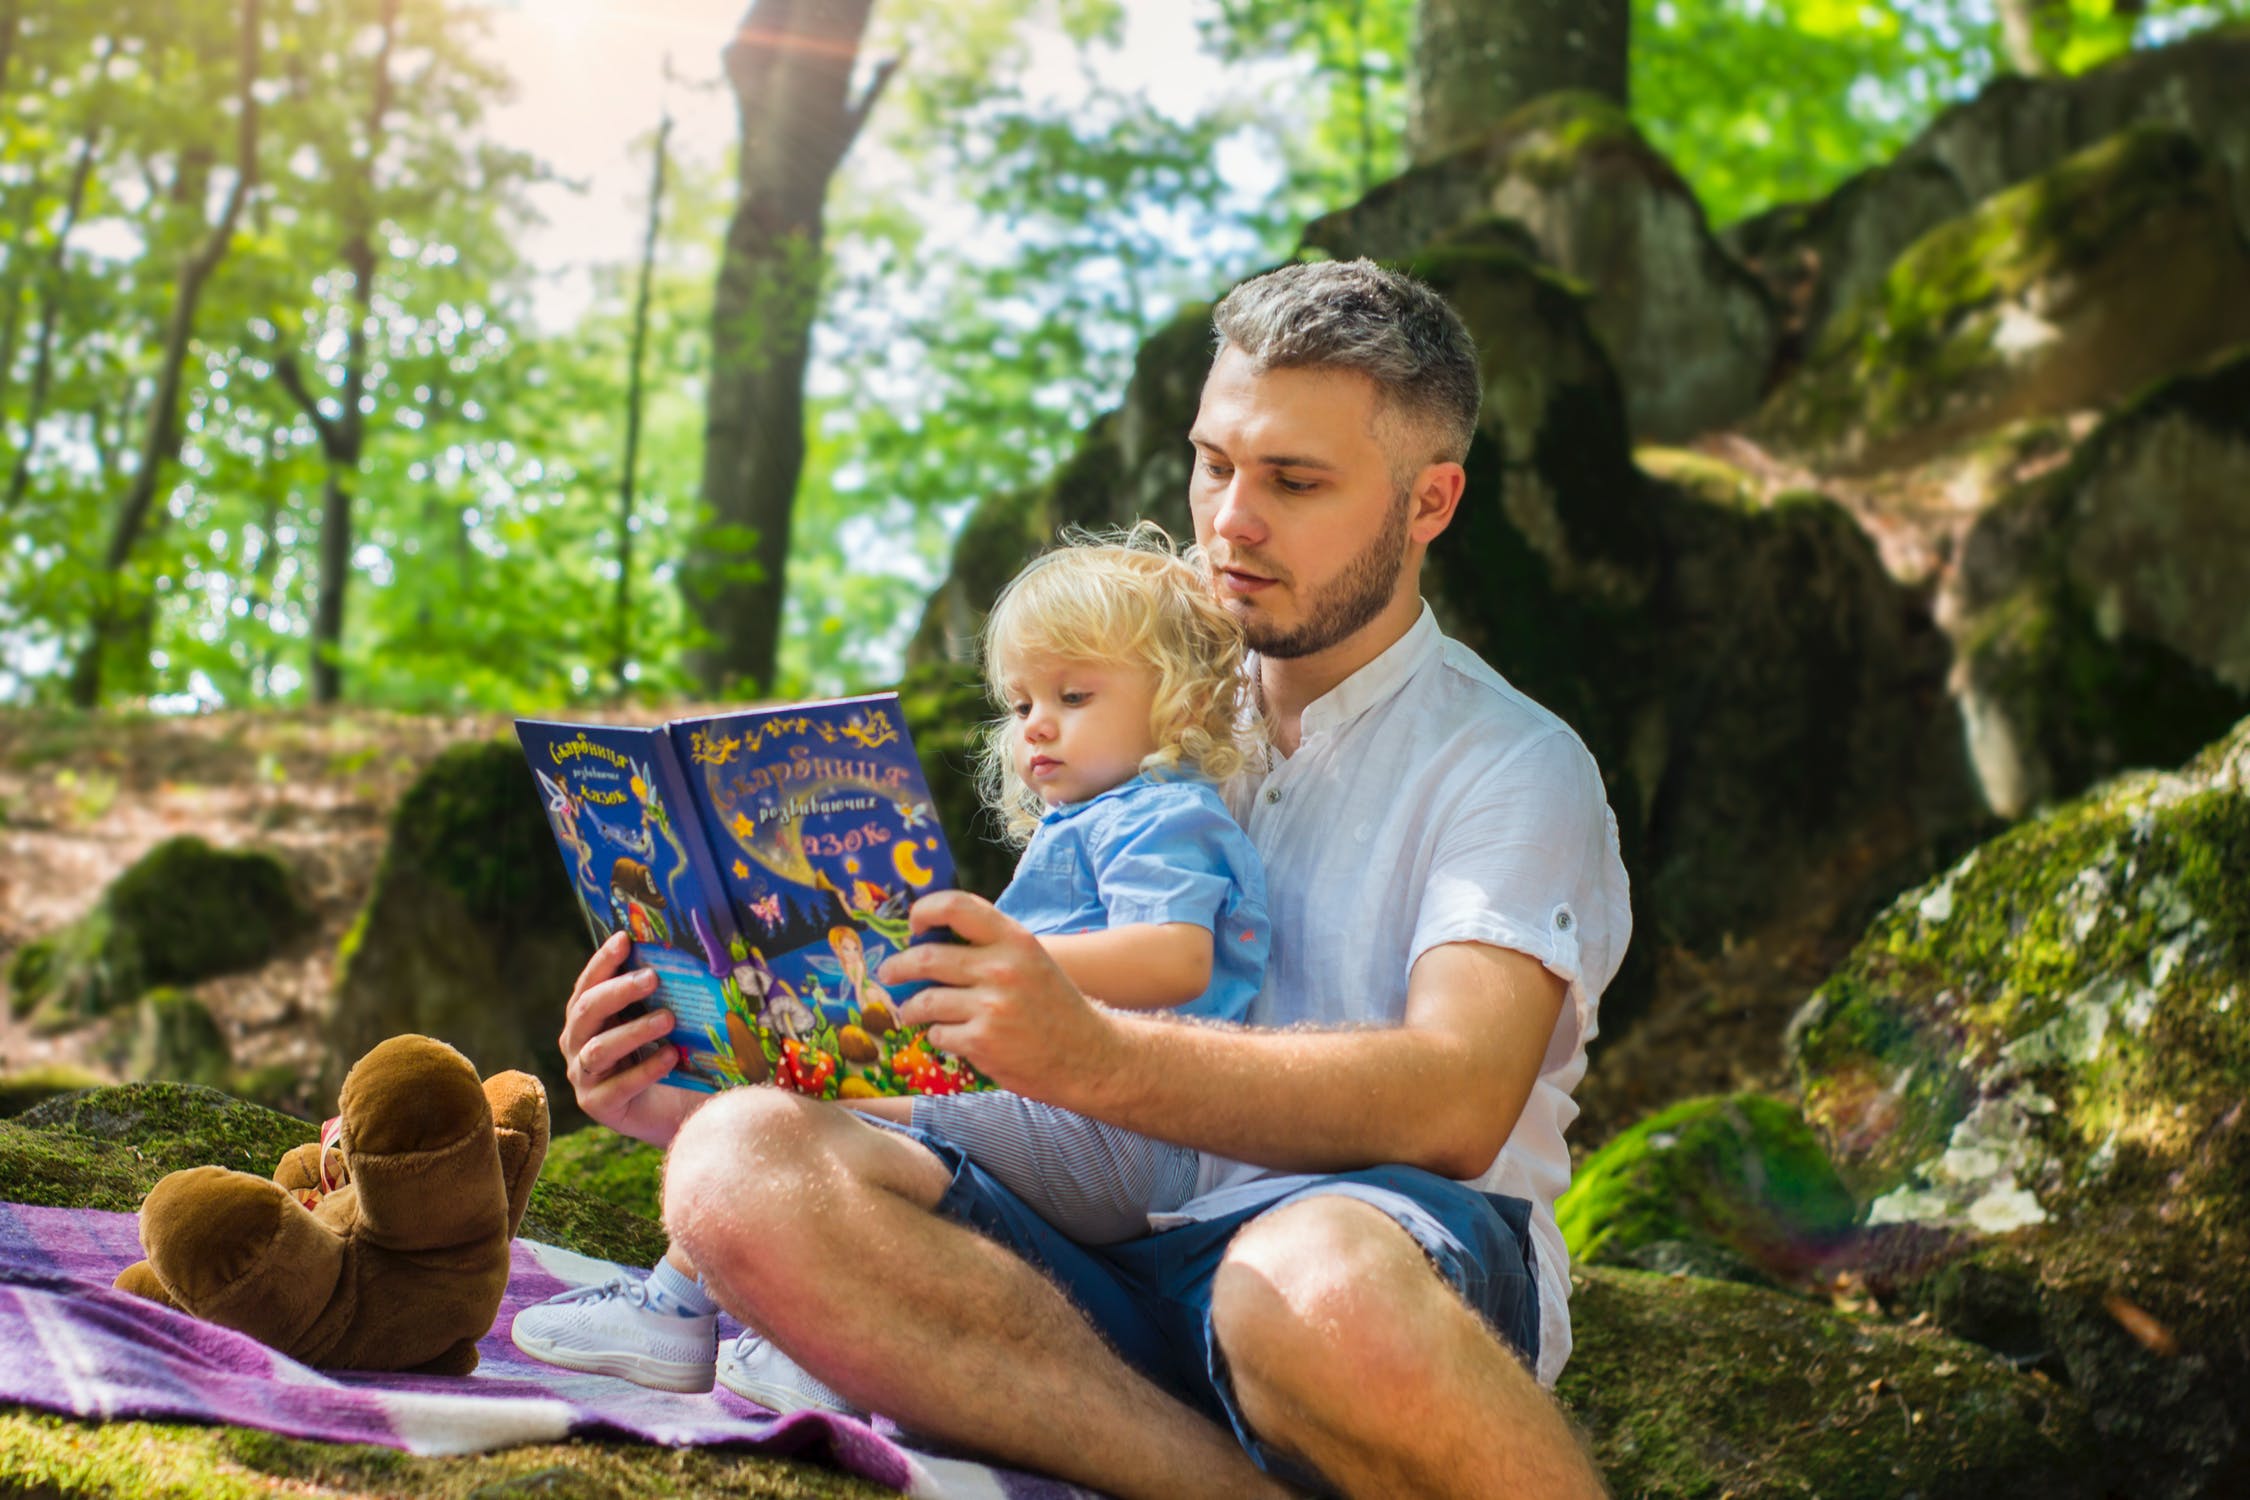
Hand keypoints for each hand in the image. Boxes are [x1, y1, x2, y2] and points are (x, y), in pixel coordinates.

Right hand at [559, 932, 700, 1146]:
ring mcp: (584, 1076)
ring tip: (668, 1019)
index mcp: (589, 1017)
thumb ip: (662, 995)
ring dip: (634, 1031)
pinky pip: (617, 1086)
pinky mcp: (599, 1105)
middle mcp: (578, 1044)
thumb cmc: (671, 1056)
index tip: (624, 939)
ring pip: (599, 1048)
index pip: (588, 984)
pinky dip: (646, 1070)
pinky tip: (672, 1057)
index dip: (603, 961)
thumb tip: (682, 956)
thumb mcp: (665, 1021)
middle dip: (618, 990)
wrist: (680, 1110)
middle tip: (652, 977)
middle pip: (587, 1011)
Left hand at [877, 890, 1119, 1100]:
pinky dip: (937, 1036)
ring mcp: (991, 1007)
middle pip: (926, 957)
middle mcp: (1002, 968)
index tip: (913, 925)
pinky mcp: (982, 1042)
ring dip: (912, 1008)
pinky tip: (950, 1036)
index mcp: (1014, 940)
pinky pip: (938, 1034)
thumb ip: (990, 946)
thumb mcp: (1030, 960)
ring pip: (924, 1001)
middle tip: (889, 973)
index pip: (956, 906)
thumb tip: (930, 940)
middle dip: (898, 967)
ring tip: (911, 1011)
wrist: (1088, 1056)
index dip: (924, 910)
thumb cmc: (1053, 1006)